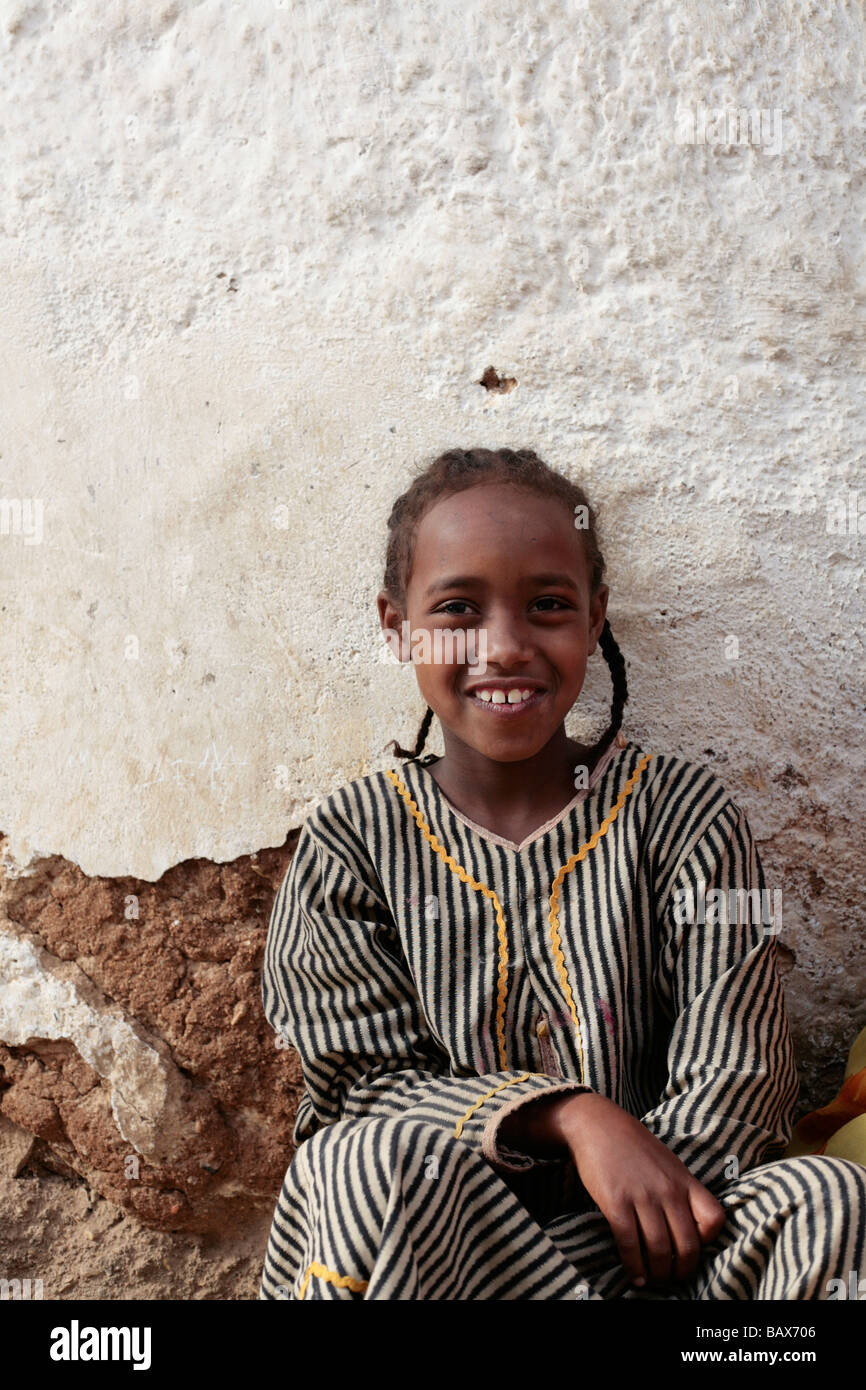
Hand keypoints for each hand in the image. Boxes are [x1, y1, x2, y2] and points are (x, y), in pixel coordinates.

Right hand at [500, 1091, 726, 1288]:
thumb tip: (687, 1226)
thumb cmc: (634, 1146)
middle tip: (673, 1277)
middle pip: (688, 1245)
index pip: (714, 1220)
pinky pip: (630, 1244)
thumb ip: (680, 1190)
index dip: (708, 1242)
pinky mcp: (616, 1202)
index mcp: (685, 1180)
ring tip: (653, 1280)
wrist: (598, 1124)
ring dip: (658, 1274)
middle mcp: (668, 1190)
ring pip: (660, 1250)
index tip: (693, 1249)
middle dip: (682, 1270)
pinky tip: (634, 1276)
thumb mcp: (668, 1163)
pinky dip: (634, 1267)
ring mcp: (643, 1196)